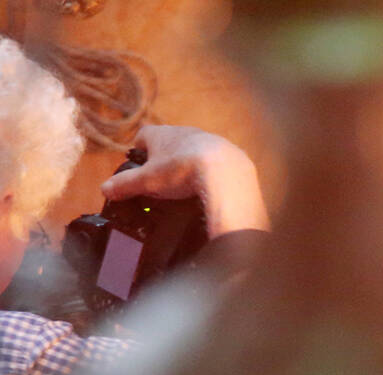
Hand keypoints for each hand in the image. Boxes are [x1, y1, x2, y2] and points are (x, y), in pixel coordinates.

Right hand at [100, 125, 268, 236]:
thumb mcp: (147, 181)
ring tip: (187, 186)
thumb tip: (106, 189)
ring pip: (195, 150)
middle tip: (162, 180)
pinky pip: (218, 162)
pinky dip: (212, 173)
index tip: (138, 165)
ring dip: (190, 164)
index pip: (143, 136)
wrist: (226, 174)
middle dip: (165, 160)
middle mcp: (187, 132)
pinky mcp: (232, 154)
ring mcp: (211, 141)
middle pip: (170, 143)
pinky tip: (211, 187)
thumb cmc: (181, 172)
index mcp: (162, 134)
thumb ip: (124, 184)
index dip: (139, 150)